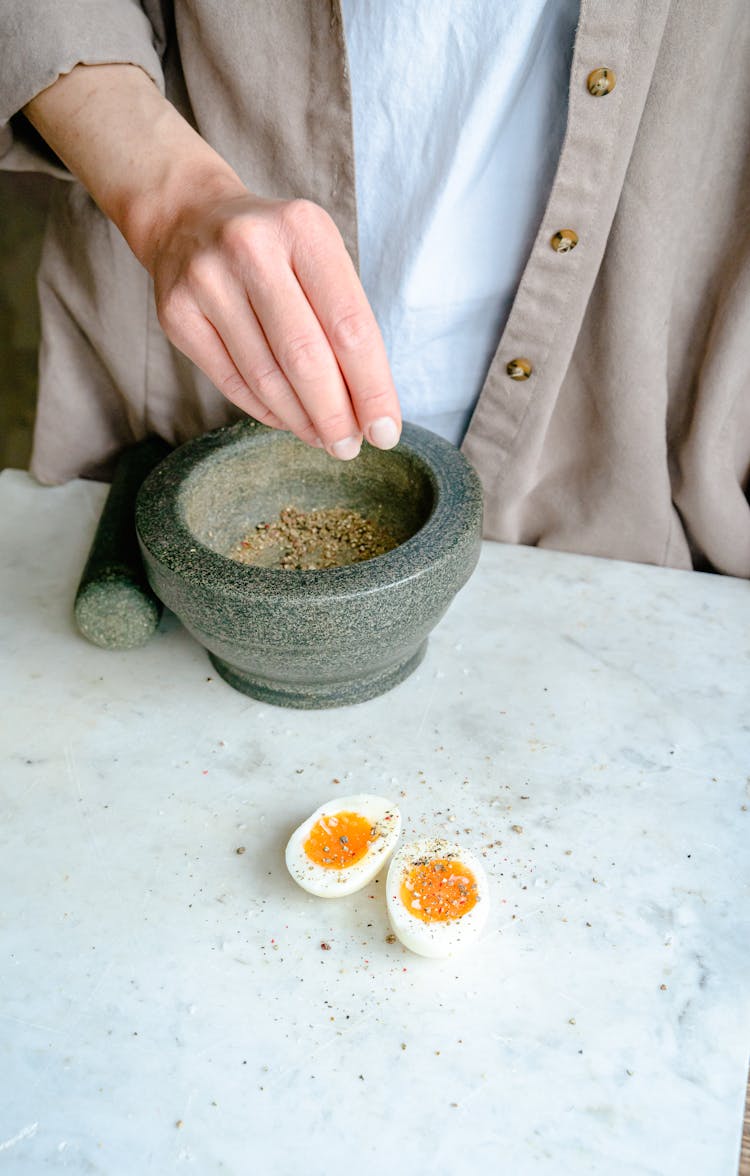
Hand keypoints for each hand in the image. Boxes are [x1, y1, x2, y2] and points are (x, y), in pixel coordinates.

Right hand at [149, 187, 400, 457]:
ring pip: (266, 377)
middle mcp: (251, 248)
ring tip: (324, 439)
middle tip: (350, 447)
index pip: (350, 326)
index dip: (372, 387)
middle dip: (335, 415)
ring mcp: (207, 280)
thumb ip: (344, 326)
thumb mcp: (319, 261)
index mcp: (303, 229)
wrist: (189, 218)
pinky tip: (287, 419)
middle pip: (305, 357)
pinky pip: (231, 380)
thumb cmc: (275, 252)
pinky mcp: (176, 312)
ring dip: (302, 420)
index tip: (385, 432)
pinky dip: (266, 410)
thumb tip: (367, 413)